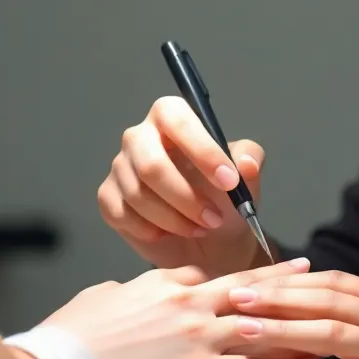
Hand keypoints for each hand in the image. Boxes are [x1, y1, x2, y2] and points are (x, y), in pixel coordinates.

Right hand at [20, 260, 323, 358]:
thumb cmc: (75, 333)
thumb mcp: (109, 294)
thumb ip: (140, 289)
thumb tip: (146, 288)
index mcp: (169, 282)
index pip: (221, 277)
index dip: (255, 277)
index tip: (280, 273)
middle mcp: (191, 302)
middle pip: (253, 292)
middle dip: (290, 286)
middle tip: (319, 278)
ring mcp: (198, 335)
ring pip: (263, 328)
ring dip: (300, 329)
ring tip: (331, 331)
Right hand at [99, 97, 267, 276]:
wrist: (210, 241)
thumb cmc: (224, 198)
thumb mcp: (246, 177)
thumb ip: (250, 160)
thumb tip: (246, 164)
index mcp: (171, 118)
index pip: (177, 120)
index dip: (203, 150)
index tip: (230, 182)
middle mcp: (139, 136)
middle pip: (151, 164)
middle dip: (186, 198)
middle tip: (214, 219)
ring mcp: (120, 167)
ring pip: (138, 195)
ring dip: (176, 219)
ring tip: (201, 228)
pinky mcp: (108, 198)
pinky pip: (123, 215)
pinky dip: (153, 230)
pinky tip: (172, 233)